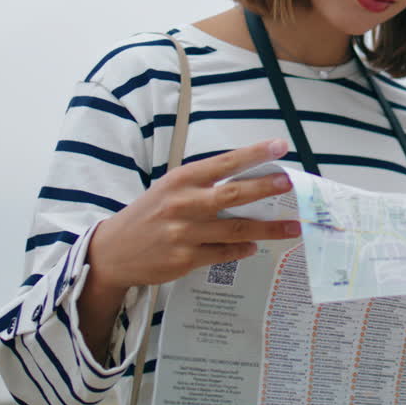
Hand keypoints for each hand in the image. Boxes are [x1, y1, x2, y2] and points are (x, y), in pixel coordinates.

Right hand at [87, 138, 301, 289]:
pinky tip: (254, 246)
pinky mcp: (185, 259)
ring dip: (268, 228)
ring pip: (236, 228)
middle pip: (234, 194)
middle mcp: (183, 204)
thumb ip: (203, 185)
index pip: (224, 162)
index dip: (254, 153)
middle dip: (266, 188)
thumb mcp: (170, 190)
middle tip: (291, 184)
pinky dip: (242, 249)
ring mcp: (184, 233)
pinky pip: (223, 252)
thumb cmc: (148, 215)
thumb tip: (247, 182)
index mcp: (181, 180)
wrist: (113, 251)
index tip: (280, 145)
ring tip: (292, 226)